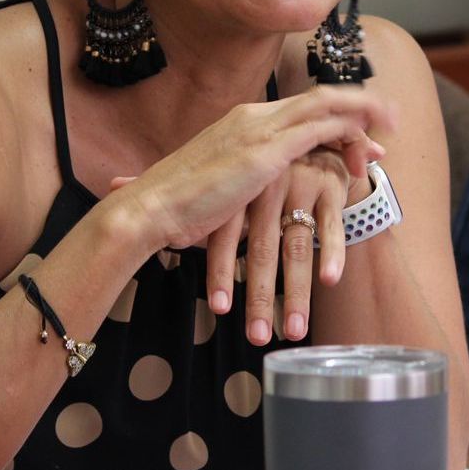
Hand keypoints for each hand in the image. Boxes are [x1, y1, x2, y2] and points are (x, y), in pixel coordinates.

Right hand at [101, 84, 391, 281]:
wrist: (150, 209)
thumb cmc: (174, 208)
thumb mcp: (214, 188)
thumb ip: (236, 184)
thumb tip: (241, 195)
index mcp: (240, 122)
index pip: (298, 108)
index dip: (332, 115)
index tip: (358, 134)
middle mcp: (252, 116)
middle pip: (318, 99)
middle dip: (357, 107)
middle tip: (387, 122)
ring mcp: (259, 130)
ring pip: (325, 106)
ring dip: (361, 114)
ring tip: (390, 126)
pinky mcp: (266, 152)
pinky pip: (319, 129)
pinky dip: (348, 131)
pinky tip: (367, 146)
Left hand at [217, 148, 373, 344]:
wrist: (314, 132)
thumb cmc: (267, 173)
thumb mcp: (237, 182)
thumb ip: (218, 209)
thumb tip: (137, 202)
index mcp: (239, 186)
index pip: (226, 236)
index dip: (221, 273)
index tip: (220, 309)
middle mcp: (268, 184)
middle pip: (262, 250)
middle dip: (259, 298)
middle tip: (257, 337)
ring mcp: (300, 184)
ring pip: (296, 246)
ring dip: (295, 293)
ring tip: (293, 331)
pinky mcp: (329, 185)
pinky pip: (330, 225)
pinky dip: (331, 253)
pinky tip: (329, 281)